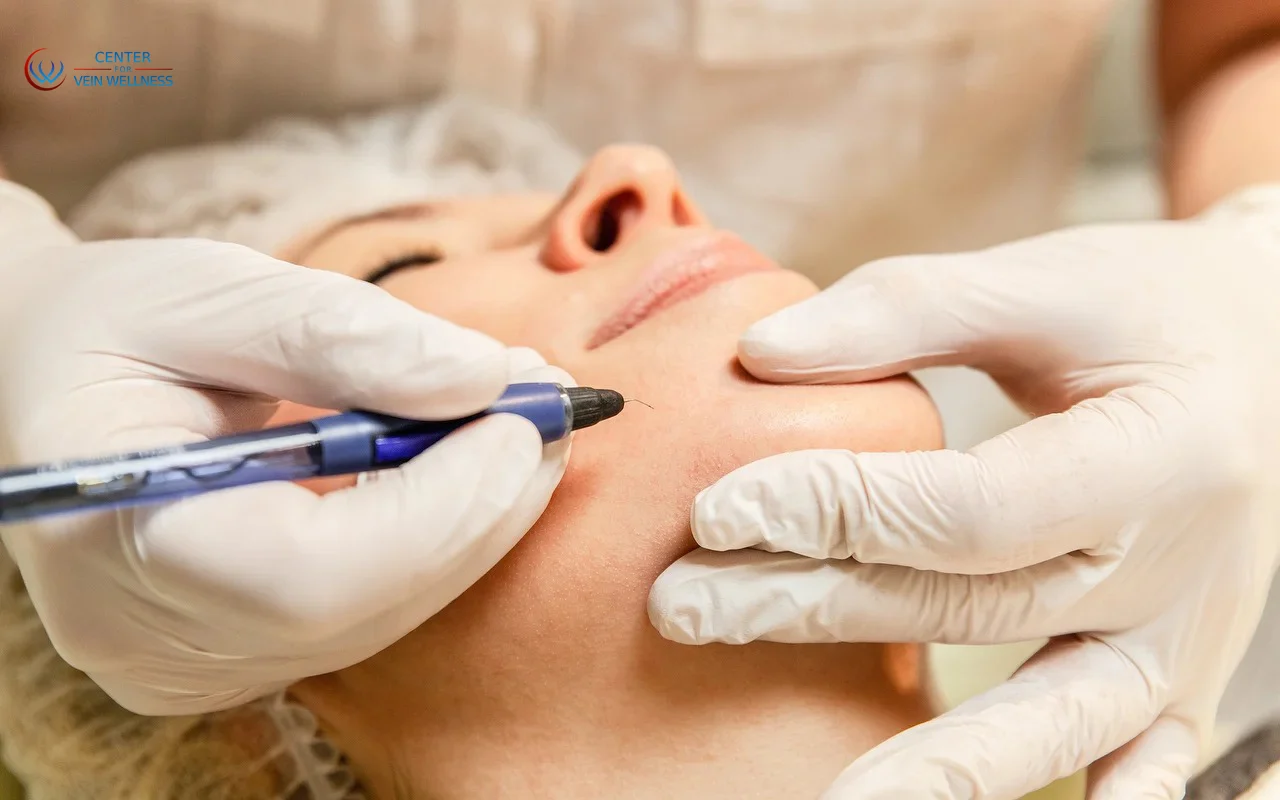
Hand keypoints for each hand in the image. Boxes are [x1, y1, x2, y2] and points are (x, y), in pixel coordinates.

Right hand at [0, 181, 569, 714]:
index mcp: (111, 537)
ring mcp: (196, 660)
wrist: (48, 376)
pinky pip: (373, 607)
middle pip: (366, 604)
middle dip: (483, 506)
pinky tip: (477, 462)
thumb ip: (341, 336)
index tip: (524, 418)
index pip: (309, 572)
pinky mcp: (243, 651)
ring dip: (478, 518)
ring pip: (385, 614)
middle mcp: (149, 635)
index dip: (439, 505)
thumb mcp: (206, 292)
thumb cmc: (110, 323)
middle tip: (556, 410)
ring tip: (527, 422)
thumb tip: (486, 380)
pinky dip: (440, 534)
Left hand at [650, 189, 1279, 798]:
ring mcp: (1185, 636)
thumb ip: (909, 307)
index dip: (834, 512)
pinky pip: (1144, 757)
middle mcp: (1178, 566)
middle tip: (684, 610)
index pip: (963, 511)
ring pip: (1046, 718)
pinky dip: (1098, 797)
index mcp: (1157, 454)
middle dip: (812, 610)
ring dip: (925, 763)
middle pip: (966, 609)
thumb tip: (762, 354)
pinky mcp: (1184, 671)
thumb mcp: (1050, 279)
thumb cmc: (1153, 310)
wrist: (1273, 355)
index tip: (716, 510)